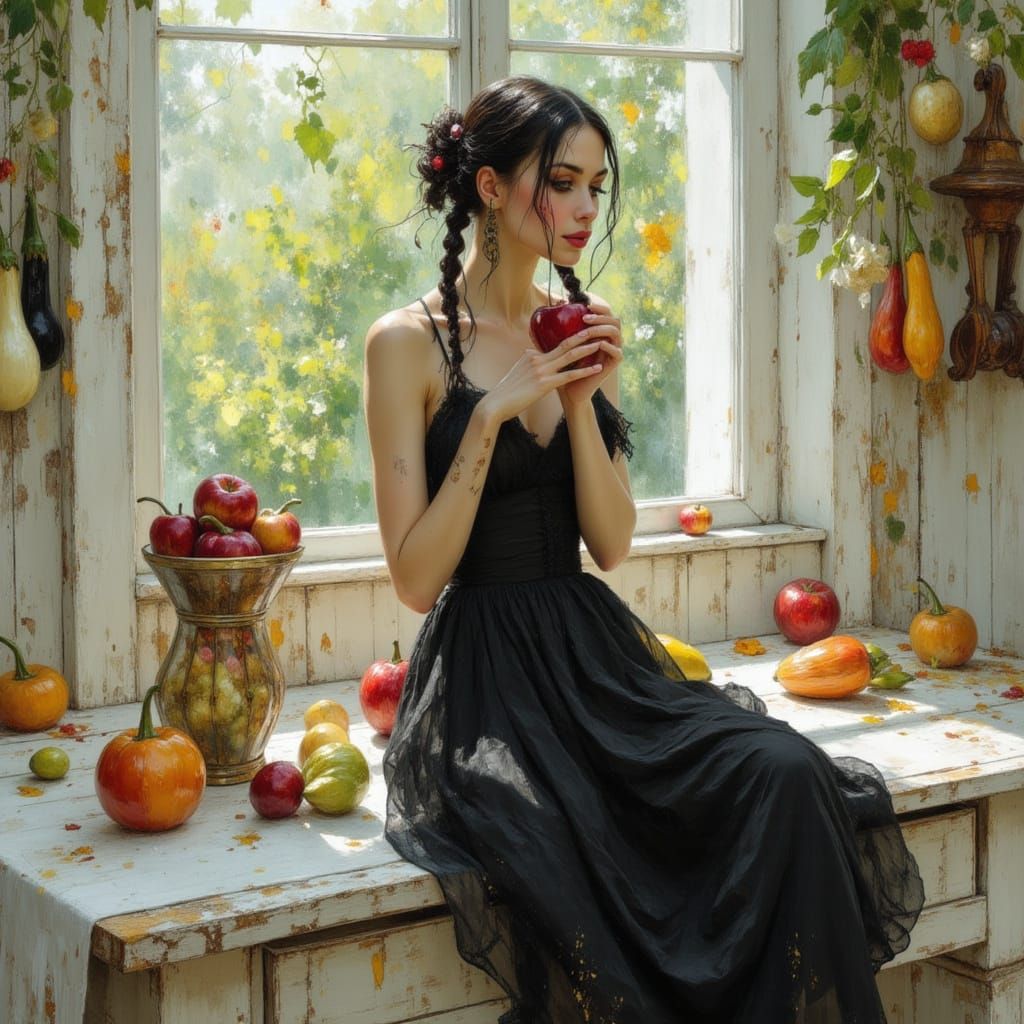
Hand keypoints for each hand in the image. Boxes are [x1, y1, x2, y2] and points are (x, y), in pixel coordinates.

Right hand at [477, 336, 605, 427]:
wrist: (495, 405)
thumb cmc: (505, 394)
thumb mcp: (517, 374)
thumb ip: (528, 365)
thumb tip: (533, 359)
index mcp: (530, 355)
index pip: (553, 347)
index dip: (570, 341)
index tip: (583, 335)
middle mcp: (536, 358)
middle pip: (564, 344)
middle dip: (582, 335)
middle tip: (597, 328)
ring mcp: (541, 370)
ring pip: (569, 356)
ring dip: (587, 349)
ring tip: (601, 343)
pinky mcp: (544, 384)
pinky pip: (569, 375)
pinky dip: (585, 370)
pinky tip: (597, 368)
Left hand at [556, 311, 623, 408]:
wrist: (569, 391)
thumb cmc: (562, 368)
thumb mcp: (559, 347)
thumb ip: (558, 331)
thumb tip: (542, 314)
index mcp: (598, 333)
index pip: (604, 313)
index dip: (597, 306)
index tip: (585, 304)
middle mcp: (608, 339)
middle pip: (614, 319)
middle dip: (600, 315)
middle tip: (585, 316)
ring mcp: (612, 351)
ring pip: (616, 331)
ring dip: (602, 328)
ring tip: (587, 329)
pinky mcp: (613, 364)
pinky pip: (618, 352)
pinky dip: (609, 346)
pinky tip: (599, 344)